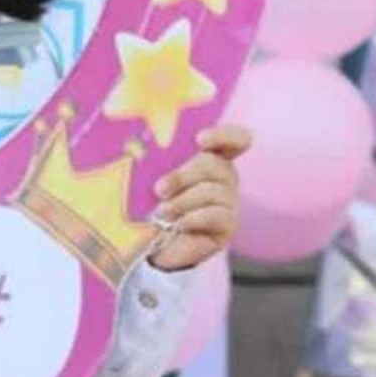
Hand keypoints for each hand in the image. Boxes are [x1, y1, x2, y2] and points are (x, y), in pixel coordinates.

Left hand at [146, 124, 251, 271]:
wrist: (148, 241)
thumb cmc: (147, 200)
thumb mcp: (147, 175)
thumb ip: (153, 156)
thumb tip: (140, 142)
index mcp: (209, 155)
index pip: (235, 139)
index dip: (223, 135)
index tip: (200, 139)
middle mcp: (224, 177)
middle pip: (215, 164)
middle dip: (183, 176)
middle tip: (159, 189)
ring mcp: (229, 201)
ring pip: (213, 191)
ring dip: (182, 201)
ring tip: (162, 212)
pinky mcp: (227, 225)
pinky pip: (216, 215)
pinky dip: (192, 219)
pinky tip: (178, 224)